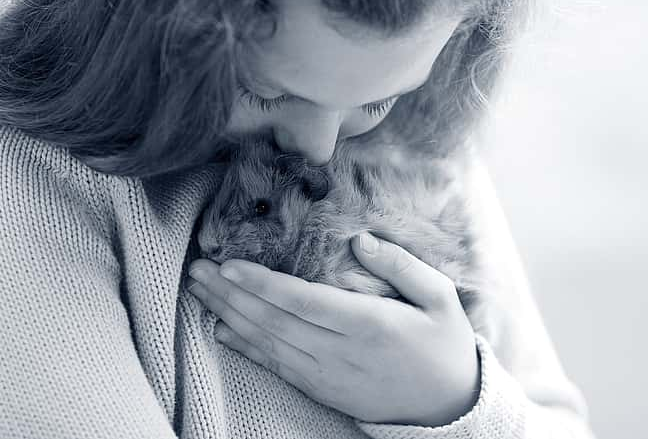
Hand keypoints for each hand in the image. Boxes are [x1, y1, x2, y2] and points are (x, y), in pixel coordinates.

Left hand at [185, 232, 481, 425]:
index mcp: (368, 323)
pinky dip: (246, 348)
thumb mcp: (439, 297)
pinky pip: (277, 367)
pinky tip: (222, 330)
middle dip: (231, 294)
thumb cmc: (444, 344)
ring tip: (200, 292)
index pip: (302, 300)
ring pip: (269, 343)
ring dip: (230, 316)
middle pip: (274, 321)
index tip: (228, 265)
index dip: (261, 283)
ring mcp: (328, 374)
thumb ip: (401, 265)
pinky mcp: (322, 389)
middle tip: (197, 270)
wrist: (451, 407)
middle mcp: (340, 351)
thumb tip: (359, 240)